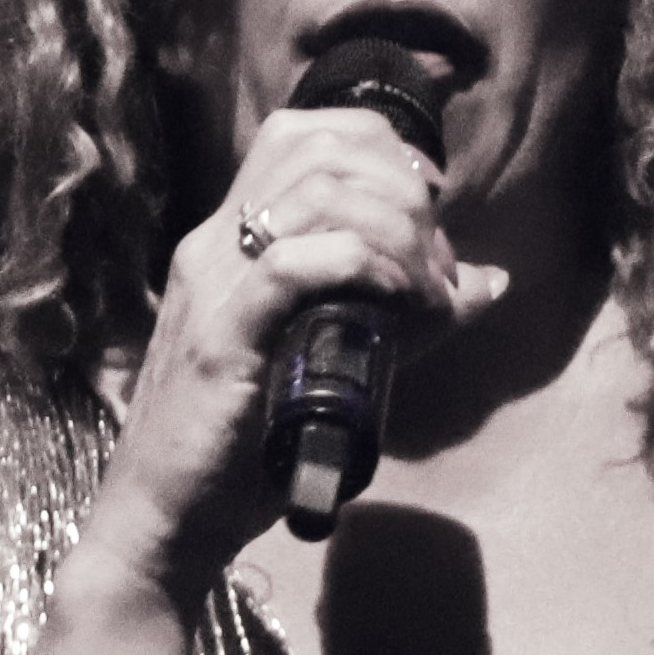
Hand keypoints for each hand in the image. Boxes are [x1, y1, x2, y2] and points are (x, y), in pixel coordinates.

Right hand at [84, 103, 492, 594]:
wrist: (164, 520)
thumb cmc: (242, 449)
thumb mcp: (333, 364)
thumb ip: (402, 317)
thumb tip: (489, 284)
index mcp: (231, 239)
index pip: (304, 134)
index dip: (384, 151)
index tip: (430, 210)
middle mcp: (216, 244)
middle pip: (318, 147)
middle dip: (401, 188)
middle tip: (436, 260)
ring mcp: (216, 285)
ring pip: (315, 195)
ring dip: (396, 231)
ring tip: (426, 290)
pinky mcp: (222, 335)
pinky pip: (297, 265)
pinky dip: (366, 267)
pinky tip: (400, 301)